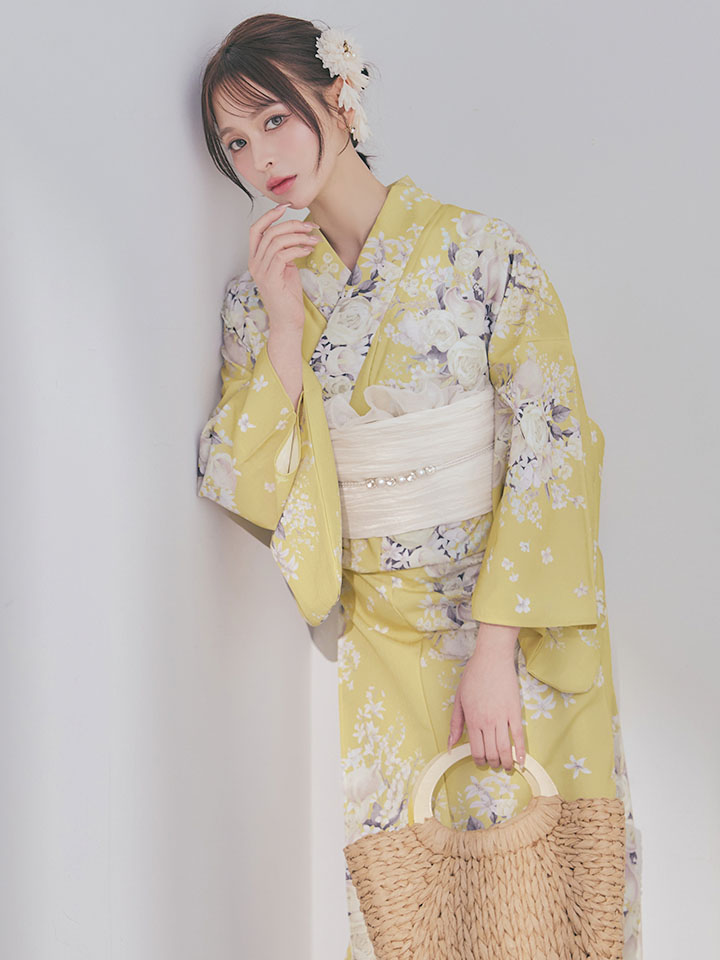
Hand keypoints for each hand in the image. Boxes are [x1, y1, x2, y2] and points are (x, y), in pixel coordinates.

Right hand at [247, 204, 319, 332]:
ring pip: (276, 241)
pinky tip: (309, 250)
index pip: (256, 229)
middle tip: (310, 226)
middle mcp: (255, 263)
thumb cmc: (288, 297)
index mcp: (256, 259)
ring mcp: (261, 271)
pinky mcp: (270, 279)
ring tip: (314, 239)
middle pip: (269, 232)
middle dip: (292, 225)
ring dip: (298, 236)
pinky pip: (283, 255)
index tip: (286, 207)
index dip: (269, 215)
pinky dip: (298, 248)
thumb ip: (285, 252)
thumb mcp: (286, 269)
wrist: (287, 322)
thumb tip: (296, 237)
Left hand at [448, 626, 525, 771]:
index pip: (475, 750)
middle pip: (491, 753)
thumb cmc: (473, 676)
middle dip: (492, 763)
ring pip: (505, 749)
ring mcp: (502, 718)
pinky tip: (521, 761)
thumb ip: (455, 723)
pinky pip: (519, 736)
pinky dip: (521, 752)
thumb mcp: (459, 699)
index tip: (481, 761)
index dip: (478, 760)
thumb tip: (450, 744)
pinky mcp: (515, 712)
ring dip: (506, 762)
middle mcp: (487, 722)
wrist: (491, 659)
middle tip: (494, 764)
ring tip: (507, 766)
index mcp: (472, 719)